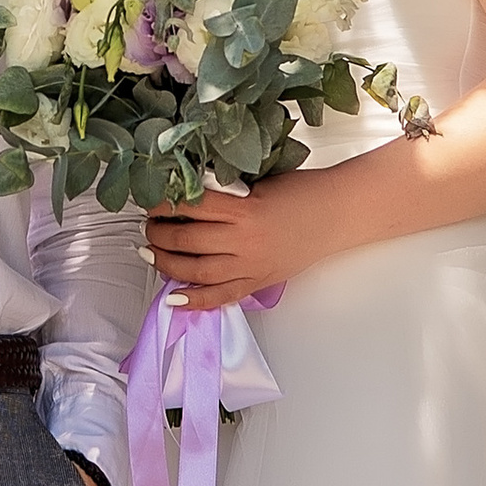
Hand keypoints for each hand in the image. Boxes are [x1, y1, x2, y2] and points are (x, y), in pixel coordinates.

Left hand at [145, 178, 331, 311]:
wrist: (338, 213)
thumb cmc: (303, 192)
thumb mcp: (260, 184)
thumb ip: (227, 194)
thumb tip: (187, 198)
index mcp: (243, 208)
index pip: (190, 205)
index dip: (163, 203)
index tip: (150, 200)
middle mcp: (243, 240)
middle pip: (186, 239)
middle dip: (158, 233)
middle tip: (148, 226)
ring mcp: (250, 264)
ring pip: (196, 271)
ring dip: (166, 263)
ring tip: (151, 253)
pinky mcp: (259, 281)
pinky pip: (222, 296)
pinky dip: (195, 301)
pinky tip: (173, 299)